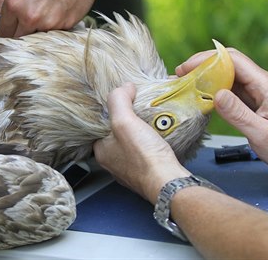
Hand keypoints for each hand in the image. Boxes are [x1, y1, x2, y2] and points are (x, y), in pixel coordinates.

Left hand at [0, 0, 120, 37]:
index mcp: (14, 4)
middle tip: (29, 24)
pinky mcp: (67, 25)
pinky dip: (56, 26)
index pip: (4, 31)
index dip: (8, 31)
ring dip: (40, 31)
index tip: (13, 30)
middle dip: (22, 34)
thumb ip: (17, 2)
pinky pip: (57, 32)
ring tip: (48, 13)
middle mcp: (30, 17)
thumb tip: (15, 18)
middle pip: (19, 39)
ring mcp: (50, 23)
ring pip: (39, 38)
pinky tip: (60, 10)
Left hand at [93, 83, 190, 203]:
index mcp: (100, 151)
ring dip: (139, 131)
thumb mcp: (124, 121)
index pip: (99, 126)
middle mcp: (111, 162)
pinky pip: (145, 152)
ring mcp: (129, 169)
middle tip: (137, 106)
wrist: (168, 181)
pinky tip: (158, 134)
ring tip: (149, 117)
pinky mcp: (146, 172)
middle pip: (116, 134)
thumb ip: (119, 100)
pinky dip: (150, 142)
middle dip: (126, 121)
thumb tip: (125, 87)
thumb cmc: (143, 155)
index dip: (109, 111)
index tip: (121, 100)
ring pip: (131, 143)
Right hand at [175, 48, 267, 183]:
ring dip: (205, 76)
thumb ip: (238, 114)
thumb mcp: (262, 135)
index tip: (185, 68)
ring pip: (227, 74)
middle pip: (228, 62)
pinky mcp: (254, 100)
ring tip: (184, 84)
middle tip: (179, 75)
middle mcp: (262, 83)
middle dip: (201, 64)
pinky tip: (199, 96)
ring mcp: (258, 91)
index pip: (232, 60)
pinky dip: (212, 88)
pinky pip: (230, 88)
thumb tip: (216, 94)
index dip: (206, 60)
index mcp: (266, 86)